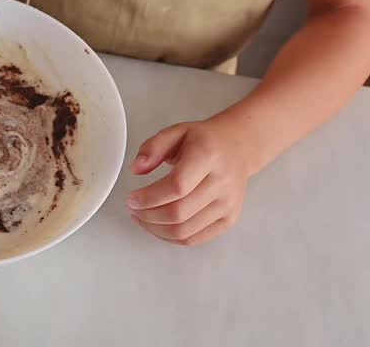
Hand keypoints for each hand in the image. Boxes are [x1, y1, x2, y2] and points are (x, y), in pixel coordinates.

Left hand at [127, 117, 252, 245]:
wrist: (238, 148)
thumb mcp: (176, 131)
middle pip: (178, 213)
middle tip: (134, 209)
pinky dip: (170, 237)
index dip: (149, 197)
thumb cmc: (205, 141)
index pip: (177, 186)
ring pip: (184, 231)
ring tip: (142, 218)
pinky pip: (194, 238)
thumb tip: (136, 168)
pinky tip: (158, 226)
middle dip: (148, 215)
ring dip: (156, 229)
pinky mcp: (228, 220)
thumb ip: (153, 147)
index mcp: (207, 156)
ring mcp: (227, 204)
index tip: (132, 198)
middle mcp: (221, 183)